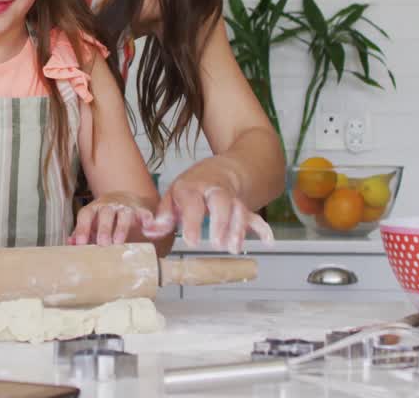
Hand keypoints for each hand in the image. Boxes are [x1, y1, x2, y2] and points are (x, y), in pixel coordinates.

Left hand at [68, 192, 155, 246]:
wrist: (124, 200)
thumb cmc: (102, 218)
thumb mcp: (90, 224)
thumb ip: (81, 233)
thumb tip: (70, 243)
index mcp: (94, 209)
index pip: (86, 215)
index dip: (82, 228)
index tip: (81, 244)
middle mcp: (109, 206)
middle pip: (105, 213)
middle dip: (104, 229)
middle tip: (103, 244)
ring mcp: (125, 207)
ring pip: (124, 214)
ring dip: (122, 227)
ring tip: (119, 242)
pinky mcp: (140, 211)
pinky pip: (145, 214)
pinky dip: (147, 220)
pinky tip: (148, 228)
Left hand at [142, 164, 274, 252]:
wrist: (223, 169)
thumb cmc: (193, 187)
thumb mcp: (173, 195)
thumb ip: (162, 215)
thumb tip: (150, 231)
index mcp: (192, 187)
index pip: (192, 202)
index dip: (192, 221)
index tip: (191, 242)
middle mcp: (214, 190)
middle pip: (221, 201)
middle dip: (220, 222)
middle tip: (216, 244)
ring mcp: (231, 197)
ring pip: (239, 209)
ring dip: (238, 228)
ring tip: (234, 248)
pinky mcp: (244, 206)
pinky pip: (255, 216)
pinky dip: (262, 228)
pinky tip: (267, 242)